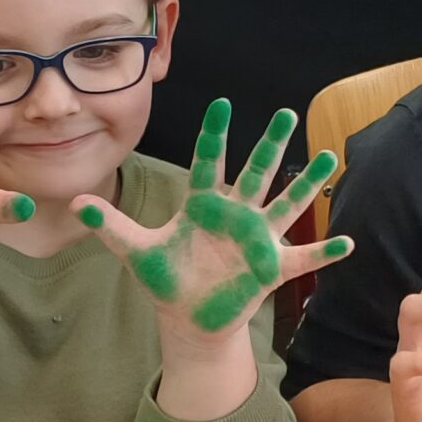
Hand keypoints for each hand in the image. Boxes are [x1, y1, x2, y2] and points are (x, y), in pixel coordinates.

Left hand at [74, 98, 348, 348]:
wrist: (189, 318)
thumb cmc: (166, 279)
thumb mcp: (137, 251)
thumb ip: (111, 225)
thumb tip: (74, 203)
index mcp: (203, 205)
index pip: (208, 162)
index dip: (214, 135)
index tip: (221, 103)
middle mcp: (235, 214)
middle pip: (255, 173)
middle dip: (270, 145)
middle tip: (287, 113)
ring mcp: (256, 239)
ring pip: (286, 205)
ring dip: (307, 184)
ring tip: (328, 159)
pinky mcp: (270, 269)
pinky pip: (302, 258)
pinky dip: (325, 252)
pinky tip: (347, 241)